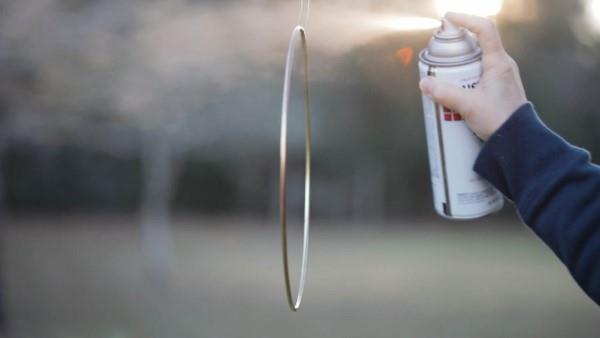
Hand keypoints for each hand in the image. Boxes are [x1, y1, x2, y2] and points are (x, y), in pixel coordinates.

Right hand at [419, 12, 527, 140]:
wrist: (517, 140)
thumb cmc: (501, 120)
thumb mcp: (468, 106)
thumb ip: (445, 93)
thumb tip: (425, 83)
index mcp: (499, 62)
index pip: (485, 29)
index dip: (466, 19)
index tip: (449, 18)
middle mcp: (502, 65)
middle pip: (476, 44)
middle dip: (455, 46)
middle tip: (439, 53)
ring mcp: (500, 77)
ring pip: (476, 61)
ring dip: (458, 64)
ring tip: (443, 76)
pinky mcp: (496, 88)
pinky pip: (477, 75)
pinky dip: (464, 77)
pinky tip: (454, 90)